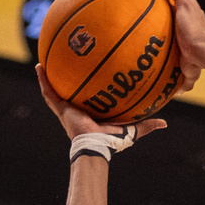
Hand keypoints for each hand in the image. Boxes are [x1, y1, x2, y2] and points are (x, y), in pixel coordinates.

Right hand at [37, 64, 166, 139]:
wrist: (95, 146)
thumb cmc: (112, 140)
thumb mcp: (132, 129)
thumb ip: (147, 125)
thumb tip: (165, 123)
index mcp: (92, 111)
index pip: (90, 96)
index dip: (90, 86)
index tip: (91, 73)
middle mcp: (78, 108)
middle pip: (72, 89)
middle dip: (69, 77)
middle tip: (68, 60)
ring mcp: (67, 108)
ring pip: (56, 88)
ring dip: (51, 75)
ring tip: (46, 59)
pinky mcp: (60, 109)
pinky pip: (49, 92)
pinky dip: (43, 80)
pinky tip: (39, 67)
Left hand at [144, 0, 204, 81]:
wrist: (203, 52)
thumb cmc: (199, 62)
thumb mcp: (190, 70)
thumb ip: (186, 80)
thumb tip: (181, 93)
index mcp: (196, 22)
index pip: (188, 8)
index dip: (177, 4)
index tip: (165, 6)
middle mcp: (195, 10)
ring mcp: (190, 6)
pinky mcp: (184, 4)